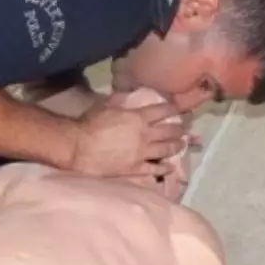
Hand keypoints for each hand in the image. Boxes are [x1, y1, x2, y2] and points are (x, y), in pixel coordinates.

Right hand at [70, 99, 187, 177]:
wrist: (79, 148)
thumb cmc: (89, 124)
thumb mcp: (106, 106)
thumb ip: (120, 102)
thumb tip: (125, 95)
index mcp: (138, 117)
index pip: (162, 111)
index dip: (174, 108)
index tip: (181, 109)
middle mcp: (145, 135)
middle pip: (169, 131)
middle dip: (180, 129)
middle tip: (185, 129)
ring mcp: (142, 153)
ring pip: (166, 150)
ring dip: (176, 146)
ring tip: (182, 144)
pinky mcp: (135, 169)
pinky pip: (155, 169)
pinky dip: (164, 168)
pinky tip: (170, 167)